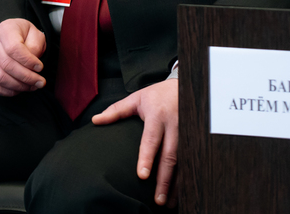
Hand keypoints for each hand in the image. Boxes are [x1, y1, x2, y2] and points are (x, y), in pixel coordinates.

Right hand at [0, 18, 46, 95]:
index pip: (14, 48)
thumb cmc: (22, 35)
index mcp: (5, 30)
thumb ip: (35, 46)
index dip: (28, 61)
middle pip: (7, 65)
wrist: (7, 34)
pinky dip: (8, 91)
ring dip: (19, 86)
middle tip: (40, 82)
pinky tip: (20, 89)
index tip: (40, 67)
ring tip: (32, 86)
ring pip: (0, 78)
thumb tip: (33, 65)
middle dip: (27, 77)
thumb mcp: (34, 33)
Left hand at [92, 78, 179, 206]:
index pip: (151, 140)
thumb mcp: (136, 98)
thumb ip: (116, 111)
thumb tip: (95, 120)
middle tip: (157, 199)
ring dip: (177, 185)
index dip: (147, 158)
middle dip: (164, 180)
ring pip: (183, 163)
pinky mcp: (194, 140)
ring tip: (168, 203)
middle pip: (169, 157)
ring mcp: (186, 134)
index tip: (142, 175)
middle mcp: (174, 126)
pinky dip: (186, 179)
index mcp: (157, 116)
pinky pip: (191, 162)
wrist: (185, 87)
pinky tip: (181, 193)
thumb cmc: (157, 95)